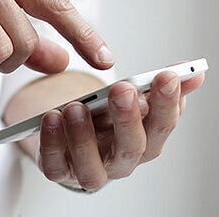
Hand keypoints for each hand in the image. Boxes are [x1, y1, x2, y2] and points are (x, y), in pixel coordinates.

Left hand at [37, 68, 204, 190]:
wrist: (71, 137)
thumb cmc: (105, 120)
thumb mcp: (131, 100)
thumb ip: (158, 87)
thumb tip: (194, 72)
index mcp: (145, 142)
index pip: (162, 126)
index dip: (167, 103)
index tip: (166, 76)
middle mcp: (121, 162)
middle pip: (131, 147)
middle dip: (128, 118)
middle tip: (122, 89)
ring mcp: (89, 170)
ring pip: (91, 166)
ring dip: (84, 136)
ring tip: (76, 107)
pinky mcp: (59, 171)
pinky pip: (54, 165)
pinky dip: (52, 143)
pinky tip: (50, 118)